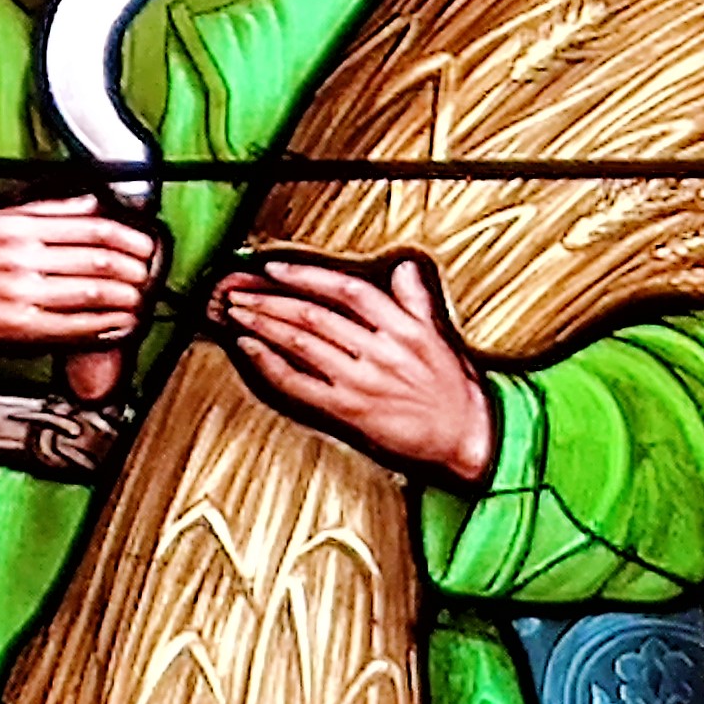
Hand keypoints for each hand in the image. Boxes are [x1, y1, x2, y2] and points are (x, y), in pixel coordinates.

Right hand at [0, 196, 162, 358]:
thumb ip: (39, 210)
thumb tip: (86, 201)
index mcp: (15, 224)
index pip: (90, 224)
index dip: (128, 235)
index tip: (146, 243)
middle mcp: (20, 255)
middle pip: (98, 257)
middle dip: (135, 267)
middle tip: (151, 274)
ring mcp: (18, 292)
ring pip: (91, 292)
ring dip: (126, 298)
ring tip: (141, 300)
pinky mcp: (13, 327)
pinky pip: (70, 327)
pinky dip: (102, 327)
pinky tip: (118, 326)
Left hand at [220, 251, 499, 484]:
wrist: (465, 435)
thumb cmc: (452, 389)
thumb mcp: (438, 336)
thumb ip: (415, 300)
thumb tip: (402, 268)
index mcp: (402, 327)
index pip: (346, 290)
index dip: (307, 275)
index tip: (275, 269)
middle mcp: (380, 350)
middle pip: (315, 315)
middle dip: (272, 299)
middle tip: (242, 291)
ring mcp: (363, 381)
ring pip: (303, 344)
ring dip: (265, 325)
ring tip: (238, 313)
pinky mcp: (350, 410)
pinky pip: (302, 384)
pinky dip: (272, 365)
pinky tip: (251, 349)